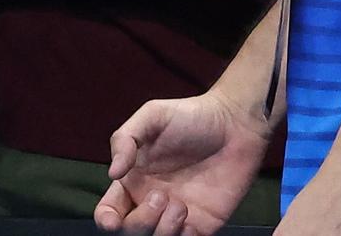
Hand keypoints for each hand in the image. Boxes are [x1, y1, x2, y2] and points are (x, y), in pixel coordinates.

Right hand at [94, 87, 271, 233]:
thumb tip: (112, 174)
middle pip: (131, 231)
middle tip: (161, 195)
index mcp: (134, 181)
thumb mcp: (152, 116)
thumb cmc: (190, 117)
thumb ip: (125, 139)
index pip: (109, 210)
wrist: (235, 125)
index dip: (106, 220)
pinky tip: (193, 219)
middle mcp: (151, 203)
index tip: (112, 220)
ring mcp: (177, 216)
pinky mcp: (203, 225)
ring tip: (181, 206)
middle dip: (141, 221)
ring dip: (164, 230)